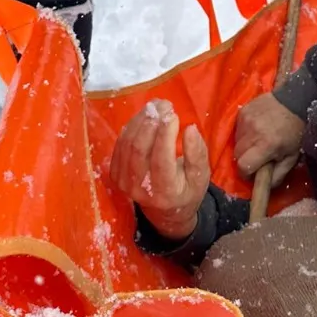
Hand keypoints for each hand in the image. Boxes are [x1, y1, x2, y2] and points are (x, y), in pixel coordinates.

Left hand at [108, 99, 210, 240]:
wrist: (164, 211)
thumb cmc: (187, 190)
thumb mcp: (201, 176)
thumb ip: (198, 153)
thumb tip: (190, 128)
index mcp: (165, 192)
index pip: (161, 159)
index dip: (165, 134)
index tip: (173, 114)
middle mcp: (140, 189)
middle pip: (139, 149)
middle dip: (151, 121)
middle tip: (165, 104)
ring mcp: (124, 183)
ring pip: (127, 143)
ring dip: (141, 120)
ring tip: (156, 106)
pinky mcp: (115, 174)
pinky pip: (120, 144)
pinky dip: (132, 127)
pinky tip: (145, 117)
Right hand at [234, 93, 304, 188]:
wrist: (295, 101)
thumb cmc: (295, 131)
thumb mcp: (292, 157)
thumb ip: (278, 175)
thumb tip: (265, 187)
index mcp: (266, 145)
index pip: (243, 166)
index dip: (246, 173)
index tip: (253, 172)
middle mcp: (252, 132)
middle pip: (237, 155)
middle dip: (245, 160)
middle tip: (257, 157)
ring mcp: (245, 120)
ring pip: (235, 142)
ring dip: (244, 146)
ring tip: (258, 142)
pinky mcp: (242, 111)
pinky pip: (236, 129)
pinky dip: (243, 134)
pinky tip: (256, 130)